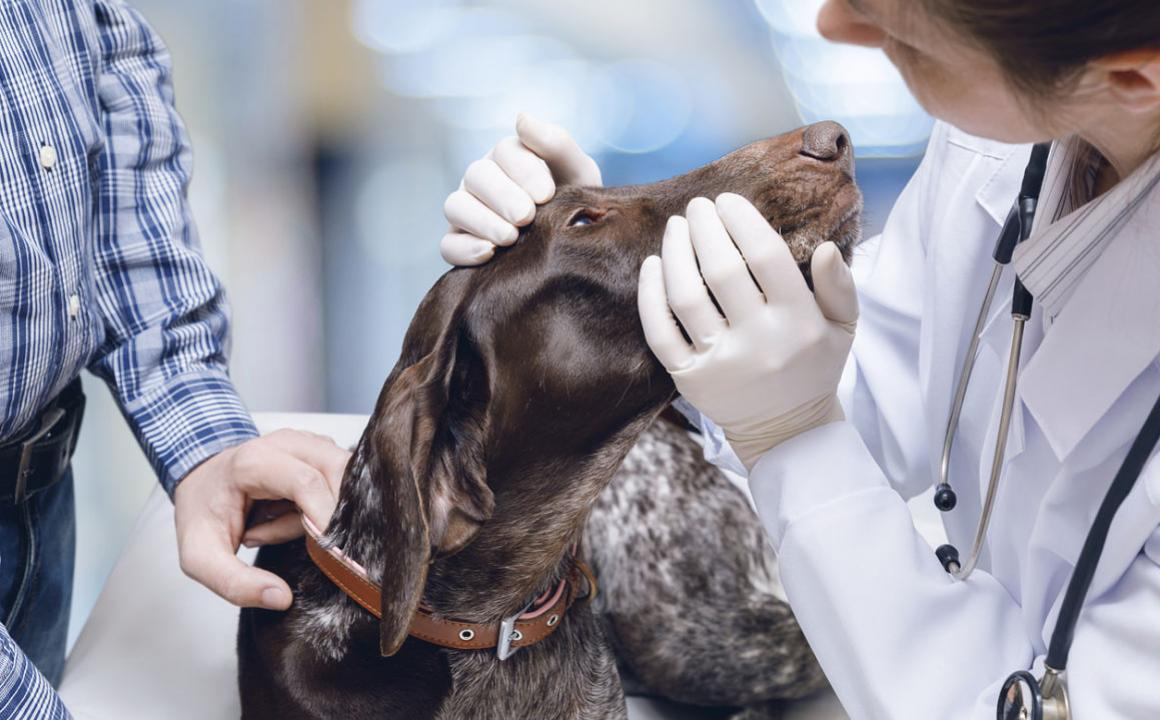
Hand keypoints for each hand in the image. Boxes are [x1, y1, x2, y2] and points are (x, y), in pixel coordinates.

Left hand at [173, 429, 349, 608]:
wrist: (201, 479)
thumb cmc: (202, 512)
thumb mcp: (200, 558)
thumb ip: (234, 583)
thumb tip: (281, 598)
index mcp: (254, 461)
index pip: (307, 482)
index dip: (327, 518)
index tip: (334, 554)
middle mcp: (286, 443)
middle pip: (337, 471)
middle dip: (334, 515)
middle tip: (305, 545)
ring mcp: (308, 443)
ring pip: (345, 475)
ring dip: (328, 511)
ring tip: (286, 528)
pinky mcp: (321, 451)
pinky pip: (343, 478)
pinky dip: (329, 505)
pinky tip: (296, 517)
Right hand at [441, 113, 601, 265]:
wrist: (574, 243)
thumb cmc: (575, 201)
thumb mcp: (578, 172)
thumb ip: (556, 144)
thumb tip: (522, 119)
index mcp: (509, 156)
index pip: (505, 152)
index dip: (524, 171)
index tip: (546, 194)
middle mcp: (482, 180)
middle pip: (476, 176)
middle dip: (503, 196)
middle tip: (527, 216)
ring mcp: (468, 211)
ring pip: (455, 207)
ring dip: (482, 221)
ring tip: (511, 237)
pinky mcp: (461, 243)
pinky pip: (448, 245)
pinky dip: (464, 249)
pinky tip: (490, 253)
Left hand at [638, 194, 857, 469]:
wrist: (786, 432)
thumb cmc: (813, 368)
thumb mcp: (843, 329)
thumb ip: (840, 287)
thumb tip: (826, 248)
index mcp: (798, 322)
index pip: (766, 256)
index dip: (742, 221)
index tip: (728, 201)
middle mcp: (758, 341)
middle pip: (722, 269)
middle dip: (705, 228)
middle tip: (697, 206)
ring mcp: (720, 362)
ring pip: (685, 297)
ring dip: (675, 253)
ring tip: (676, 227)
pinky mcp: (689, 379)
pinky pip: (660, 333)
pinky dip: (650, 296)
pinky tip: (653, 266)